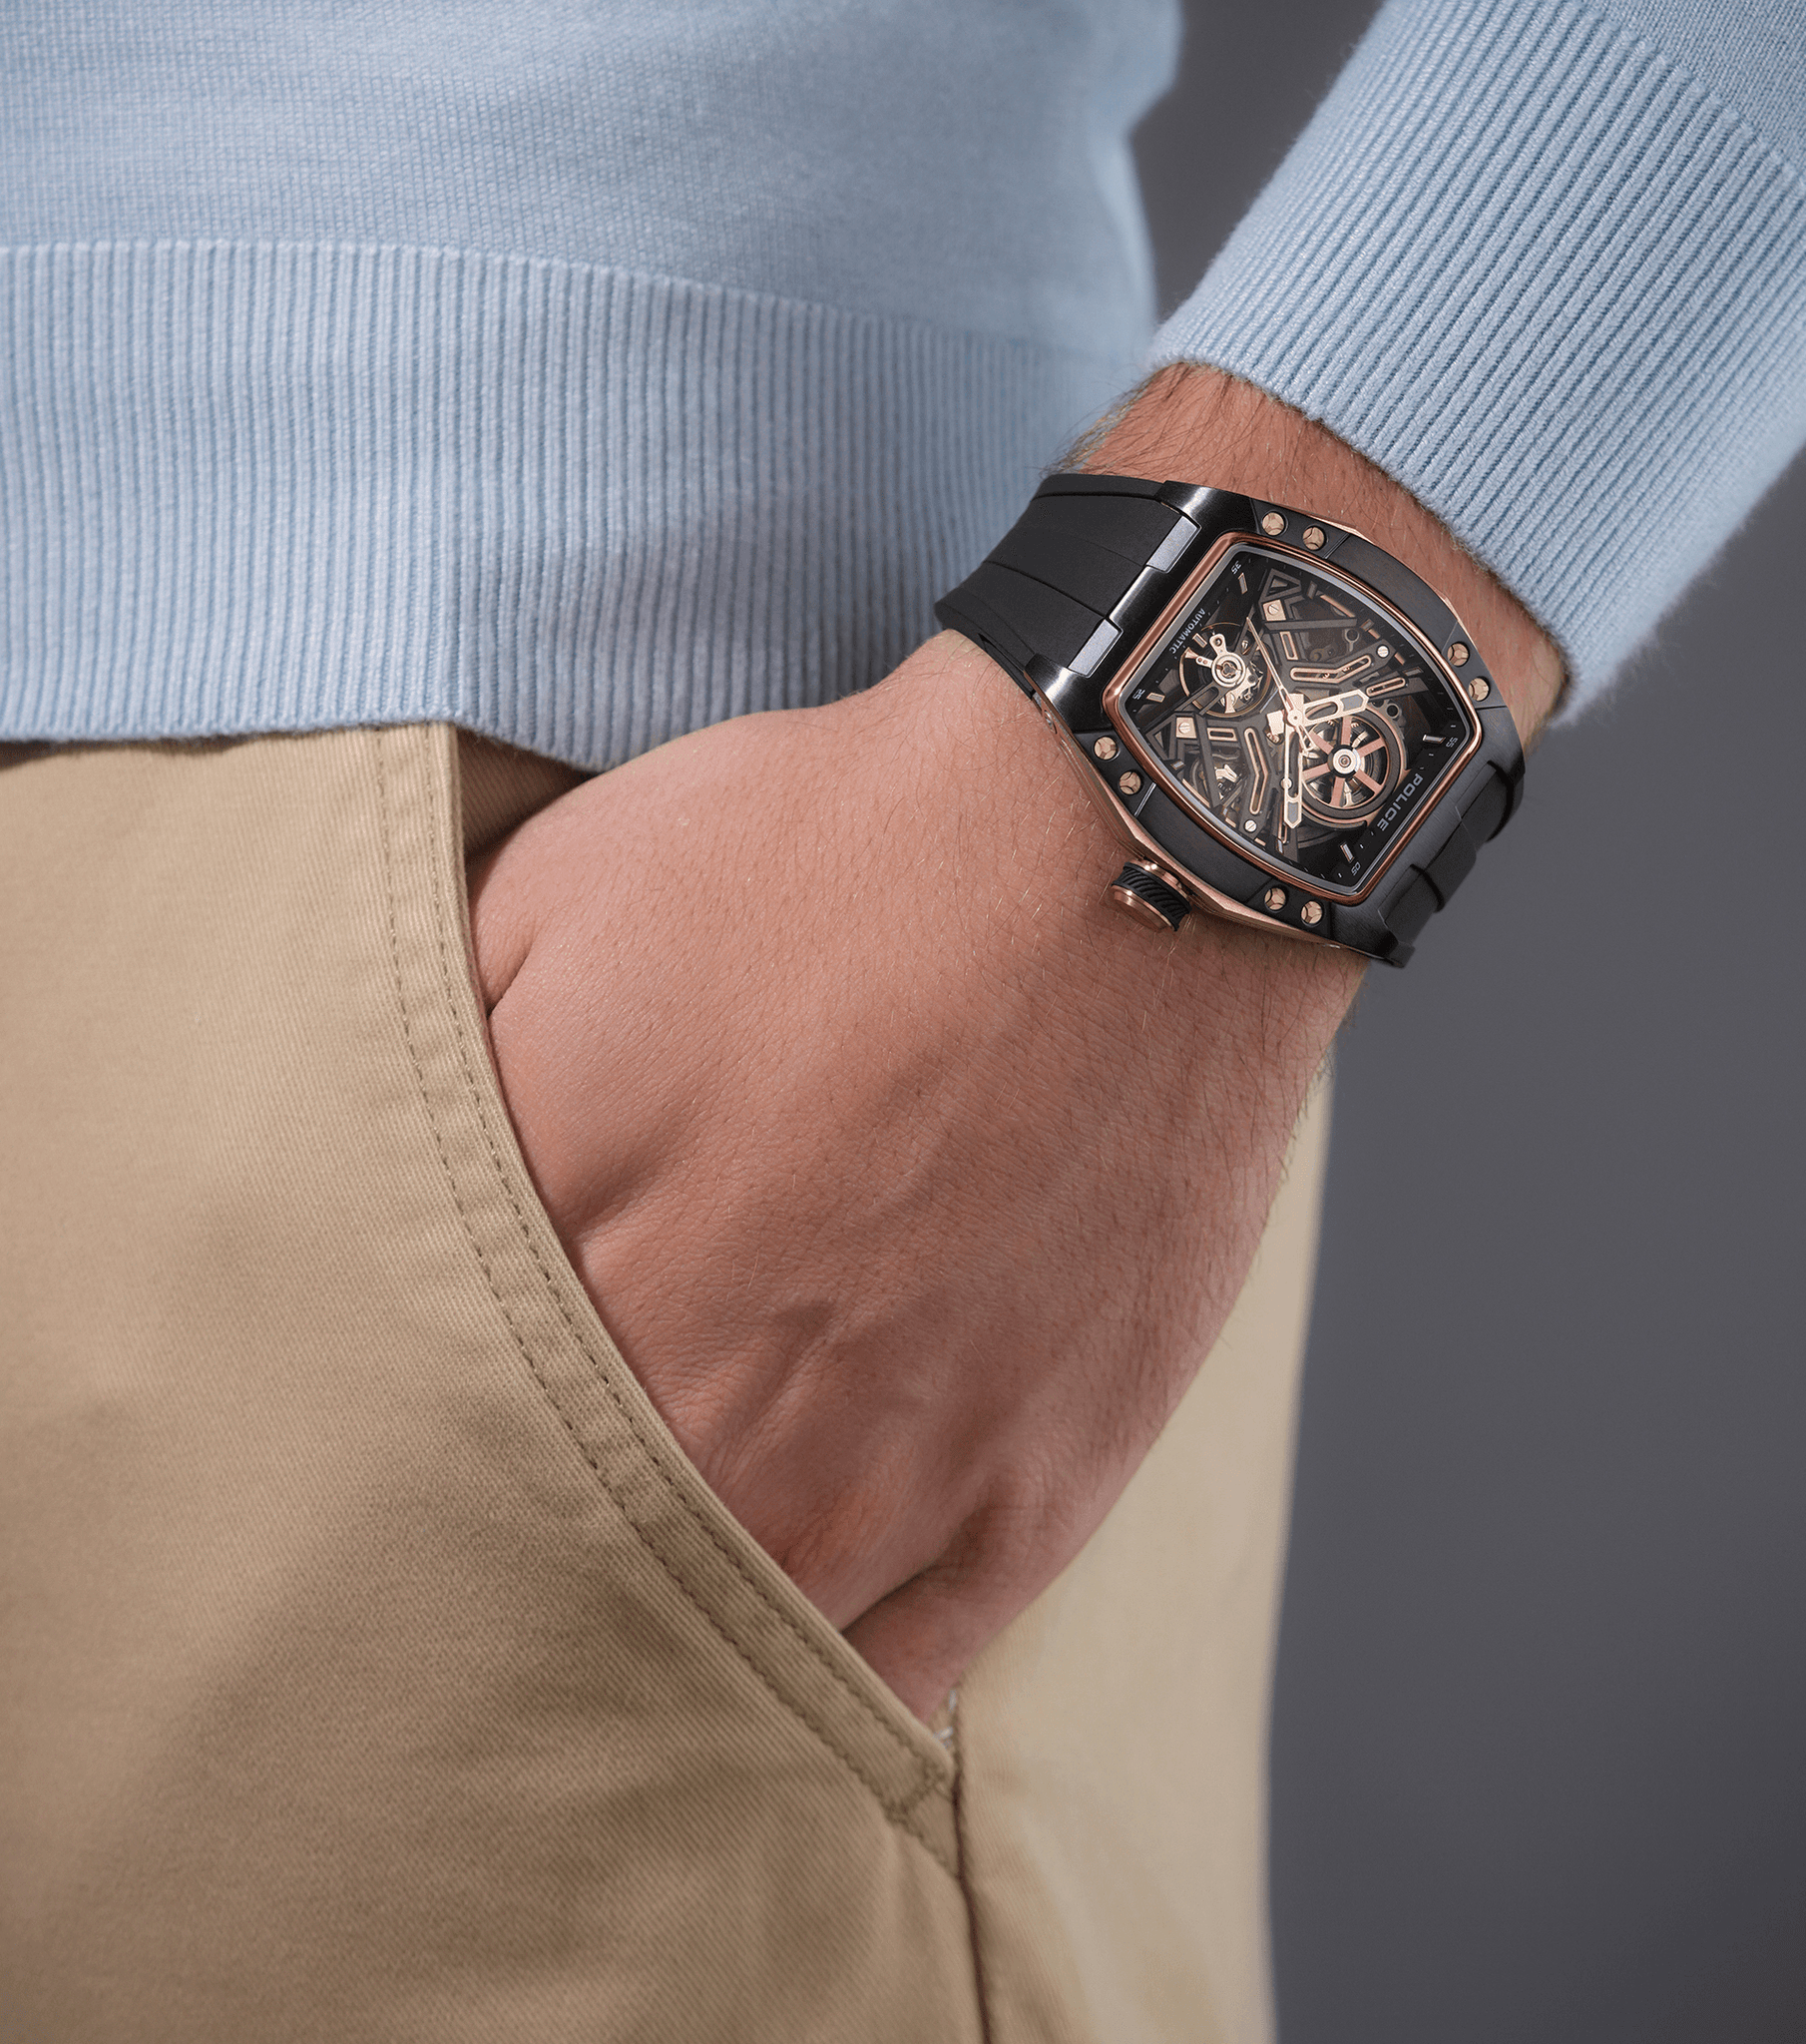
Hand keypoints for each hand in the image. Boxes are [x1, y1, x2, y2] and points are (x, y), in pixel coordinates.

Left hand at [468, 366, 1561, 1719]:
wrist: (1111, 850)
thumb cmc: (834, 856)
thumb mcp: (563, 900)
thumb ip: (445, 1069)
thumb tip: (363, 1175)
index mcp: (589, 1280)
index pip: (433, 1455)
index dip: (396, 1464)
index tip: (381, 1469)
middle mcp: (729, 1420)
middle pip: (570, 1579)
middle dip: (511, 1574)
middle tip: (485, 1570)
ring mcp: (893, 1481)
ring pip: (725, 1649)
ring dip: (662, 1652)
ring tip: (623, 1635)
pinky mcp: (1036, 1496)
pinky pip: (904, 1675)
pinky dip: (827, 1691)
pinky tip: (781, 1665)